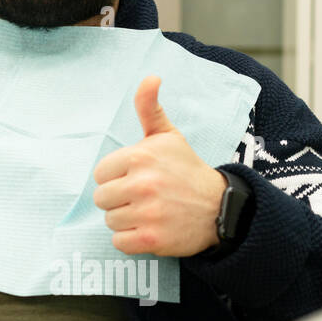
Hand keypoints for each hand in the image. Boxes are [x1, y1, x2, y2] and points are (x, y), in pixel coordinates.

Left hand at [92, 75, 227, 257]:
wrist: (221, 208)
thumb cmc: (187, 170)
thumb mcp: (168, 136)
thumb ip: (149, 108)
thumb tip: (150, 78)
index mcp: (140, 156)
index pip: (100, 174)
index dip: (116, 177)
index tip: (136, 178)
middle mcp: (142, 184)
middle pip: (102, 199)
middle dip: (118, 199)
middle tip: (143, 197)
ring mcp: (147, 213)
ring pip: (109, 221)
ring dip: (125, 220)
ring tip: (149, 212)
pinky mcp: (151, 239)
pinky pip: (119, 242)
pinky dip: (130, 240)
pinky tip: (149, 229)